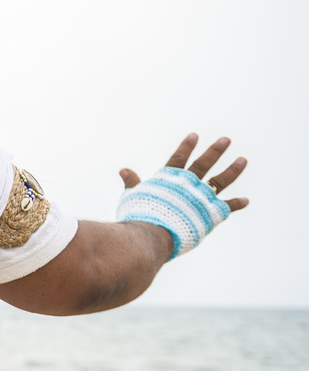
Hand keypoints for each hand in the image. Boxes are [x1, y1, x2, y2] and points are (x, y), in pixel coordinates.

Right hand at [119, 133, 248, 211]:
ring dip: (233, 169)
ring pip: (221, 180)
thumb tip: (123, 169)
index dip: (186, 147)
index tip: (195, 135)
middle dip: (216, 151)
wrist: (152, 235)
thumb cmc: (138, 216)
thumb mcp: (132, 196)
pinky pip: (227, 206)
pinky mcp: (212, 213)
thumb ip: (132, 183)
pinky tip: (246, 200)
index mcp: (169, 179)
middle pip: (205, 164)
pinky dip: (237, 203)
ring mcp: (202, 197)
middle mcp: (188, 184)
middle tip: (226, 140)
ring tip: (243, 160)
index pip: (179, 158)